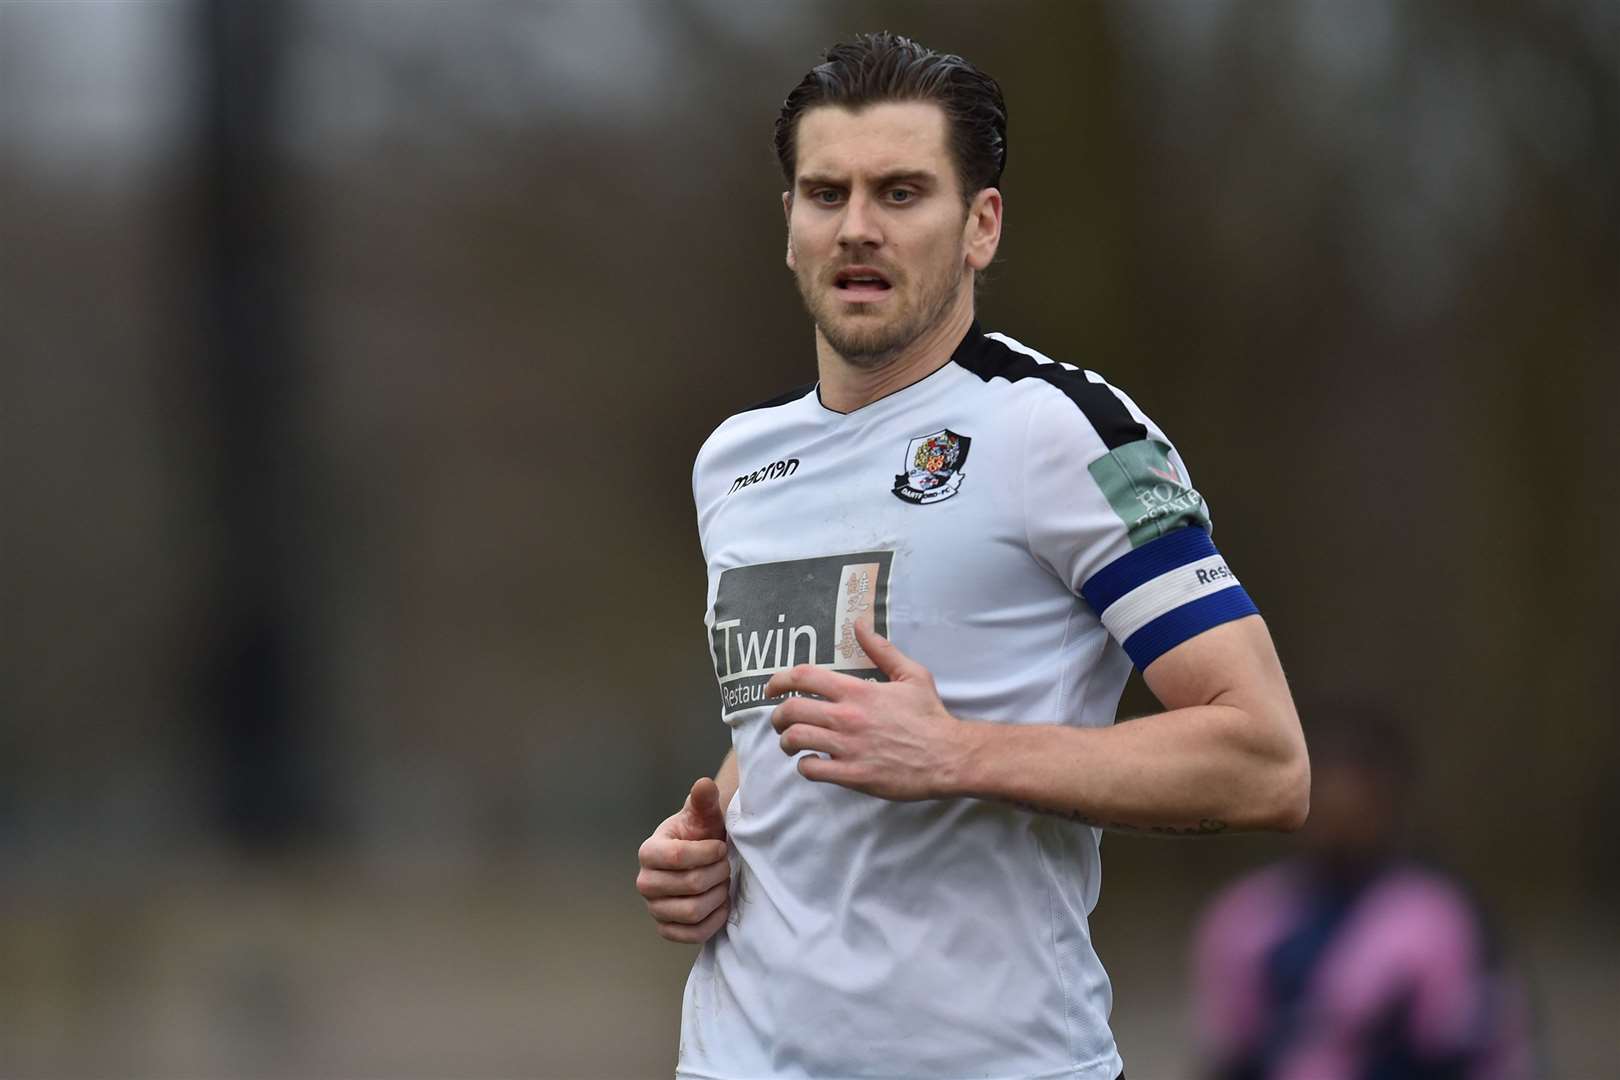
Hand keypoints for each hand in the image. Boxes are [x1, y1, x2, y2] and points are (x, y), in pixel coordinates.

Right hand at [636, 777, 731, 943]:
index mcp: (649, 851)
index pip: (678, 856)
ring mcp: (654, 908)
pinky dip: (714, 920)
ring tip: (723, 882)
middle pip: (690, 885)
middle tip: (726, 865)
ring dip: (718, 896)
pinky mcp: (667, 929)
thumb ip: (703, 800)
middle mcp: (645, 882)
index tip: (721, 847)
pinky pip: (693, 934)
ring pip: (693, 911)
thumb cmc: (701, 835)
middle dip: (718, 873)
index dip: (709, 853)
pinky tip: (721, 904)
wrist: (701, 858)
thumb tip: (704, 784)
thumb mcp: (703, 815)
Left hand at [763, 620, 974, 800]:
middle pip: (791, 710)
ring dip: (787, 742)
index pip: (803, 677)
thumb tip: (860, 623)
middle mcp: (847, 717)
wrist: (948, 756)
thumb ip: (881, 649)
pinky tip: (812, 763)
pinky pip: (812, 769)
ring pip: (796, 740)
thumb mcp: (911, 674)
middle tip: (780, 721)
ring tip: (791, 744)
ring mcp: (848, 747)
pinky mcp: (853, 775)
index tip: (771, 688)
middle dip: (777, 716)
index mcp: (857, 691)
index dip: (779, 680)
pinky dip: (805, 766)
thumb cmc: (930, 716)